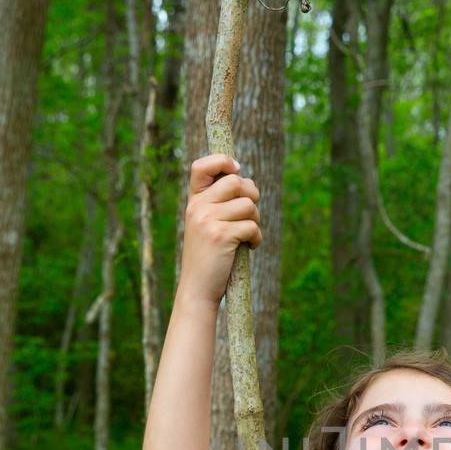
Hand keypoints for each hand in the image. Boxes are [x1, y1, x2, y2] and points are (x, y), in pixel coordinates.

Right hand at [179, 154, 262, 306]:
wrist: (197, 288)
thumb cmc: (209, 257)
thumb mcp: (207, 225)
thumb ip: (220, 203)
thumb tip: (248, 183)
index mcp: (193, 201)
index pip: (201, 166)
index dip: (222, 161)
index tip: (236, 169)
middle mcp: (197, 207)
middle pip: (236, 182)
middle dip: (252, 196)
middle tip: (250, 215)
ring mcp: (207, 220)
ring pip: (248, 204)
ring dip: (256, 220)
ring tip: (248, 235)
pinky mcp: (220, 236)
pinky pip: (251, 226)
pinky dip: (256, 238)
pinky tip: (249, 247)